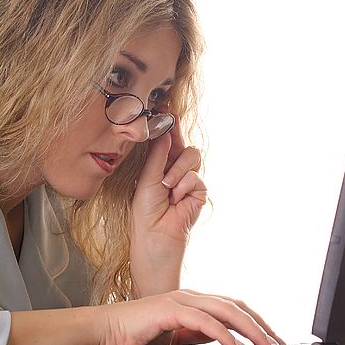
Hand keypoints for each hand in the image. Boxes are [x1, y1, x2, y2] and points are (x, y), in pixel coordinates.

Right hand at [97, 290, 285, 344]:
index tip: (271, 338)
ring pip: (225, 310)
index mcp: (194, 303)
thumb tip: (221, 340)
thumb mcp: (173, 336)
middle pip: (235, 305)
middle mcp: (191, 297)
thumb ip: (195, 334)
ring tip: (266, 344)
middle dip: (260, 323)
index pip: (232, 308)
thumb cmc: (134, 334)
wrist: (103, 331)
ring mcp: (181, 300)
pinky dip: (222, 333)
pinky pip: (203, 320)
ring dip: (249, 327)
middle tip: (278, 341)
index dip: (254, 321)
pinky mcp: (170, 309)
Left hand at [130, 116, 206, 296]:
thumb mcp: (147, 180)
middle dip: (175, 134)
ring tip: (166, 188)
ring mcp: (189, 180)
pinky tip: (176, 199)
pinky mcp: (199, 191)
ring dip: (176, 171)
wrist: (155, 239)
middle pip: (182, 143)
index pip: (167, 141)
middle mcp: (176, 170)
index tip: (164, 105)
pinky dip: (183, 186)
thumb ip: (157, 156)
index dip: (167, 124)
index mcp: (160, 166)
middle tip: (168, 120)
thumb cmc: (145, 214)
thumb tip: (163, 132)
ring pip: (191, 156)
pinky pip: (194, 177)